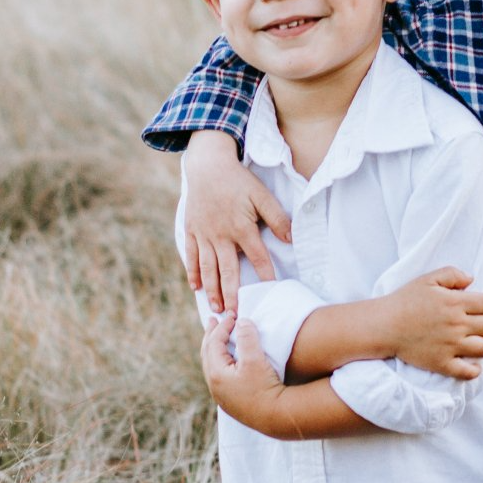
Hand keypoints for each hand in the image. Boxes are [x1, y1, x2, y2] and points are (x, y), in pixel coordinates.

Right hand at [184, 132, 290, 311]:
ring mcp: (204, 234)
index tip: (271, 292)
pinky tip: (195, 287)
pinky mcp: (191, 230)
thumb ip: (277, 217)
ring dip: (212, 290)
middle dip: (232, 295)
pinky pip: (191, 256)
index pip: (257, 257)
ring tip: (216, 308)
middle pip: (228, 271)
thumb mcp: (261, 195)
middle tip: (235, 316)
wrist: (207, 165)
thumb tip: (291, 238)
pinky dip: (193, 272)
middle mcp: (221, 235)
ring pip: (208, 268)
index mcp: (241, 228)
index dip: (265, 275)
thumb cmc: (238, 180)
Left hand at [201, 312, 285, 428]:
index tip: (233, 315)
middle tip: (212, 321)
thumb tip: (242, 321)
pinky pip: (218, 375)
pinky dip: (219, 361)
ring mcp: (220, 394)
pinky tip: (227, 361)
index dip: (223, 326)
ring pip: (211, 365)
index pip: (214, 342)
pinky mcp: (229, 401)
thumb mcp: (256, 359)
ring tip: (217, 338)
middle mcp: (214, 384)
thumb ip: (247, 337)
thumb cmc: (264, 388)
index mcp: (216, 373)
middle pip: (207, 353)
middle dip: (210, 335)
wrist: (274, 417)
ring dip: (213, 349)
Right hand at [380, 267, 482, 379]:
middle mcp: (458, 324)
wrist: (384, 326)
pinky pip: (468, 372)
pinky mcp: (442, 363)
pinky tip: (472, 365)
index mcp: (456, 302)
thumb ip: (452, 274)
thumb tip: (471, 280)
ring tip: (481, 342)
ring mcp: (451, 345)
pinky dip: (474, 370)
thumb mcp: (428, 279)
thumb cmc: (405, 300)